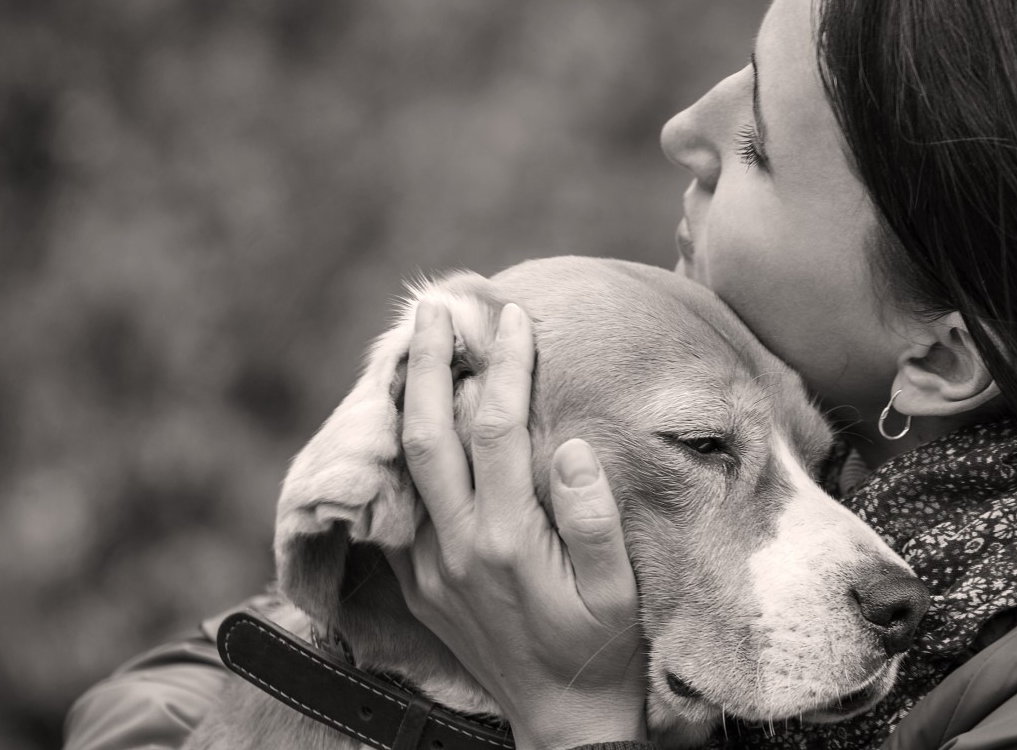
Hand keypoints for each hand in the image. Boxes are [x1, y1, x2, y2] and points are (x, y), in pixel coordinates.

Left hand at [388, 300, 647, 749]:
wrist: (561, 719)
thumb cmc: (599, 648)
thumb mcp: (618, 589)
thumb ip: (592, 516)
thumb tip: (566, 444)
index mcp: (508, 538)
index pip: (496, 428)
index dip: (505, 366)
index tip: (515, 319)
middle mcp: (457, 546)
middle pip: (429, 434)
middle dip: (428, 364)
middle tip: (432, 308)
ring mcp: (429, 565)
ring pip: (404, 466)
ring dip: (405, 401)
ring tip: (410, 348)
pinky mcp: (417, 582)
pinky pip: (398, 504)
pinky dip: (400, 453)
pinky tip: (410, 422)